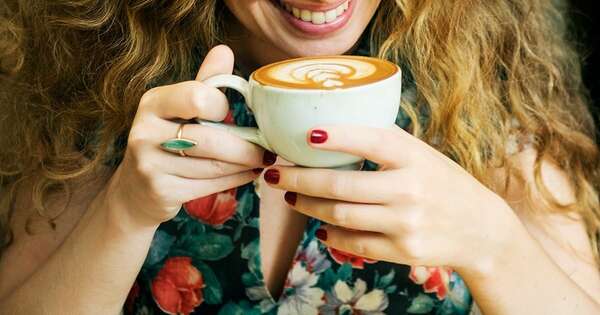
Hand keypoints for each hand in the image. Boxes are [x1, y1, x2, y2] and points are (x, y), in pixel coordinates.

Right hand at [104, 45, 274, 225]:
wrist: (136, 189)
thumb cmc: (167, 140)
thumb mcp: (179, 108)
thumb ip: (204, 82)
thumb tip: (224, 50)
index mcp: (153, 102)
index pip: (197, 98)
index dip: (221, 106)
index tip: (232, 113)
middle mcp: (146, 131)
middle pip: (210, 139)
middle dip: (246, 147)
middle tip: (267, 150)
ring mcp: (150, 164)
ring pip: (214, 166)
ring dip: (245, 165)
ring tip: (261, 161)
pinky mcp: (161, 190)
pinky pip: (209, 185)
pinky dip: (235, 180)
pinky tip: (247, 175)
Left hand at [263, 125, 518, 271]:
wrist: (481, 229)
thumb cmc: (444, 183)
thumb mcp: (423, 154)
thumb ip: (385, 142)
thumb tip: (331, 129)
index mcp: (415, 157)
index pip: (371, 141)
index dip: (337, 136)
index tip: (306, 133)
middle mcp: (410, 189)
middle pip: (341, 184)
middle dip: (299, 178)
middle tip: (274, 172)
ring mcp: (406, 223)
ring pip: (341, 215)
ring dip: (308, 205)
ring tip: (291, 195)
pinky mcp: (403, 251)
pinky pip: (354, 243)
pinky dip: (331, 235)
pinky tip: (319, 226)